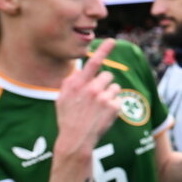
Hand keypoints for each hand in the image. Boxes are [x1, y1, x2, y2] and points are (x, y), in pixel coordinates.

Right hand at [54, 39, 121, 155]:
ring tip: (99, 107)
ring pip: (115, 87)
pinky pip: (119, 99)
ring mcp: (104, 98)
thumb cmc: (68, 118)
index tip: (113, 41)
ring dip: (110, 94)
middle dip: (104, 83)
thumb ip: (72, 82)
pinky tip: (103, 115)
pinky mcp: (114, 107)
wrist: (76, 140)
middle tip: (96, 96)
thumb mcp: (62, 97)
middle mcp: (91, 88)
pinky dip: (114, 106)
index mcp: (77, 83)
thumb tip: (81, 70)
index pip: (93, 62)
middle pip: (108, 75)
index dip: (104, 50)